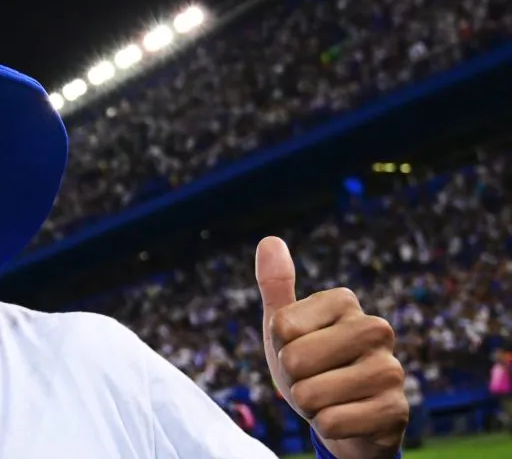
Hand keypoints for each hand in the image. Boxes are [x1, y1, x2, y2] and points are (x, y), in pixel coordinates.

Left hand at [255, 237, 408, 458]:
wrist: (346, 417)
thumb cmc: (312, 366)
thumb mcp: (286, 328)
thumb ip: (275, 285)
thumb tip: (270, 240)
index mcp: (345, 301)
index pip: (280, 327)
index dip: (281, 347)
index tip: (301, 350)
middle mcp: (376, 328)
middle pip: (294, 359)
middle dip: (293, 379)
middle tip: (315, 379)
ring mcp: (391, 369)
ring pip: (311, 395)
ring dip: (310, 406)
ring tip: (330, 398)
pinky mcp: (396, 409)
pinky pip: (332, 423)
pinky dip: (328, 427)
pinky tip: (347, 418)